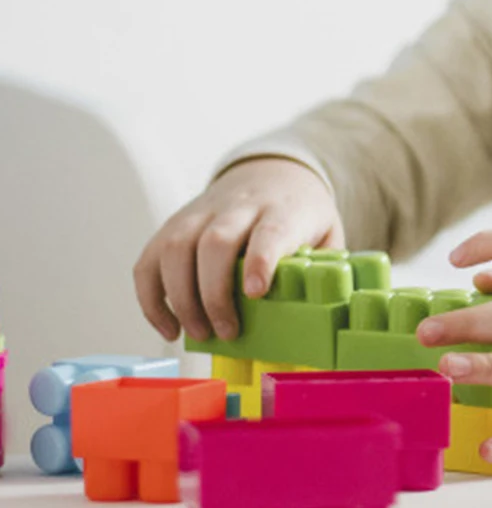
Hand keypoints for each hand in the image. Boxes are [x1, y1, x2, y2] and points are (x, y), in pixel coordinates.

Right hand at [134, 157, 342, 342]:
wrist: (273, 174)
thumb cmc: (300, 215)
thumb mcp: (326, 234)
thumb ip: (322, 266)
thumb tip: (316, 311)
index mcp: (283, 209)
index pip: (269, 231)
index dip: (260, 261)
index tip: (255, 293)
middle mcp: (239, 207)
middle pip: (216, 242)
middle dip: (214, 293)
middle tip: (226, 331)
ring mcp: (201, 213)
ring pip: (176, 248)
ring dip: (181, 299)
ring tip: (199, 333)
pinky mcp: (174, 225)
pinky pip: (149, 260)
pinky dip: (152, 298)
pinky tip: (170, 326)